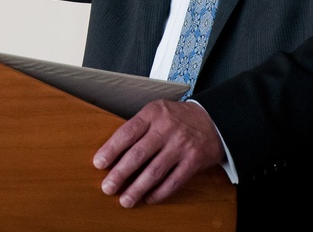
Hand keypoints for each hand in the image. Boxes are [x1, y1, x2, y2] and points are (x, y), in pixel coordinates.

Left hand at [93, 99, 224, 207]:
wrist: (213, 120)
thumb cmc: (177, 118)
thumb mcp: (157, 112)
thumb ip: (139, 127)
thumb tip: (113, 153)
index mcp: (153, 113)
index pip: (127, 133)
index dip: (111, 150)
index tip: (98, 164)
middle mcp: (167, 128)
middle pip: (138, 154)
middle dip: (120, 174)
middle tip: (107, 187)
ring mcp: (181, 145)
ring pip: (154, 171)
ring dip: (137, 189)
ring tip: (125, 200)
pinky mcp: (193, 161)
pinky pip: (173, 181)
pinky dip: (159, 193)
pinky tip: (148, 198)